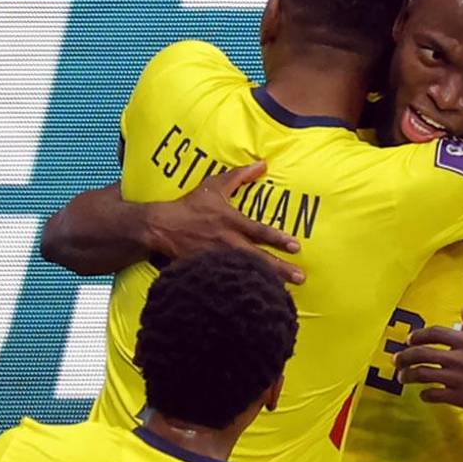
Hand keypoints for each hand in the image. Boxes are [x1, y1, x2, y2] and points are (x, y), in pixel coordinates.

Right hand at [145, 162, 304, 282]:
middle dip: (281, 269)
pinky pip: (230, 281)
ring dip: (267, 282)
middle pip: (259, 258)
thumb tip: (262, 164)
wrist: (161, 227)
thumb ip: (240, 176)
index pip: (260, 232)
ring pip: (247, 273)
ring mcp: (218, 259)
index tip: (296, 247)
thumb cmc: (190, 206)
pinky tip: (257, 297)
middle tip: (300, 277)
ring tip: (285, 293)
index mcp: (231, 221)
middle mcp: (228, 242)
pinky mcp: (209, 270)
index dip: (279, 239)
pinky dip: (243, 289)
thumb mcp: (214, 186)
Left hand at [394, 307, 462, 418]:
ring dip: (408, 375)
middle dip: (404, 356)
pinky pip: (434, 394)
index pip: (434, 333)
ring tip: (402, 378)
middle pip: (421, 353)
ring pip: (422, 374)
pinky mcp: (459, 397)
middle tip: (397, 359)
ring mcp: (457, 378)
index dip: (418, 335)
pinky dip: (425, 394)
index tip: (410, 339)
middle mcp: (459, 357)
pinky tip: (424, 395)